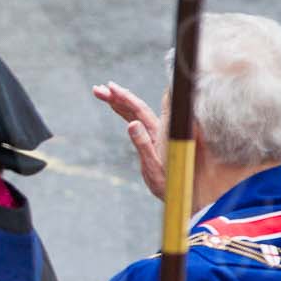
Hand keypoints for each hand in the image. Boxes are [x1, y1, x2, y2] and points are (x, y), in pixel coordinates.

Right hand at [93, 82, 165, 199]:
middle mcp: (159, 129)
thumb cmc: (170, 182)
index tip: (111, 87)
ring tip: (101, 93)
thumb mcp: (153, 166)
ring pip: (135, 112)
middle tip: (97, 89)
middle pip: (136, 106)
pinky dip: (125, 112)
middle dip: (117, 96)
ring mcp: (156, 133)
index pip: (140, 108)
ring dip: (118, 102)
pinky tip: (117, 107)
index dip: (125, 96)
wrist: (183, 192)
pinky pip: (137, 121)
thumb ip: (143, 144)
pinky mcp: (153, 139)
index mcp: (159, 132)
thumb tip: (132, 123)